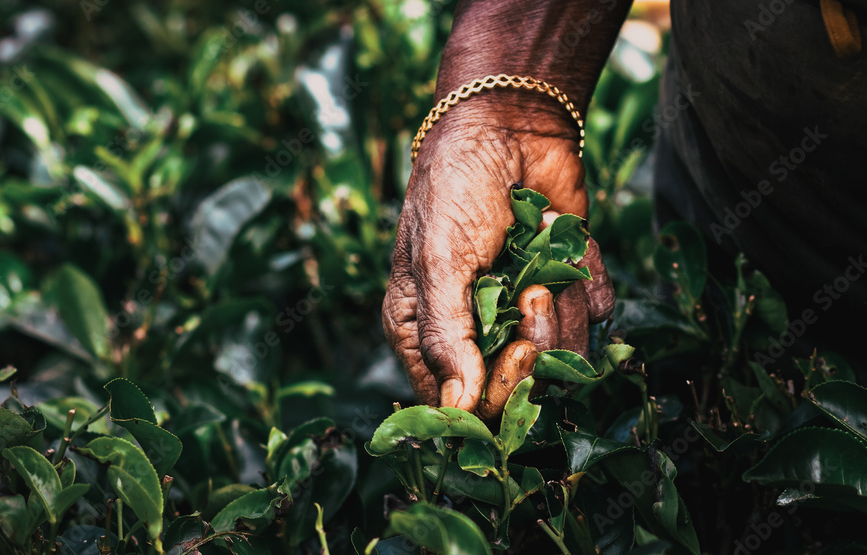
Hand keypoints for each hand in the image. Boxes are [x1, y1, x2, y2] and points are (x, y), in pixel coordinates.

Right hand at [381, 102, 614, 416]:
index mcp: (424, 331)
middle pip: (519, 387)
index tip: (516, 350)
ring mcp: (520, 311)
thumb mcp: (438, 261)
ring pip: (564, 355)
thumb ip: (445, 334)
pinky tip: (559, 234)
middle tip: (532, 290)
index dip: (496, 391)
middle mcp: (473, 331)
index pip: (460, 404)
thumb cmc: (456, 187)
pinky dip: (586, 275)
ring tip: (541, 244)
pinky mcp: (564, 288)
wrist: (511, 123)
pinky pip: (594, 314)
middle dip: (535, 339)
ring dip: (563, 301)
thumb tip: (457, 408)